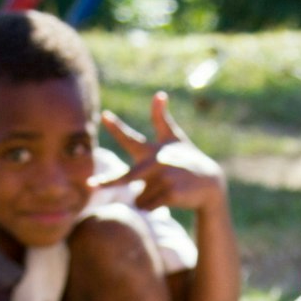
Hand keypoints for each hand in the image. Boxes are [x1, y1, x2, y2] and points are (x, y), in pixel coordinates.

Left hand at [98, 93, 225, 213]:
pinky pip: (148, 206)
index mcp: (153, 150)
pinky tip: (169, 198)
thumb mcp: (175, 138)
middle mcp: (157, 163)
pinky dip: (152, 207)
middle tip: (90, 185)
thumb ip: (162, 118)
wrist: (210, 182)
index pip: (131, 138)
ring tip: (165, 188)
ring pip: (138, 197)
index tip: (104, 115)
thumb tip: (159, 93)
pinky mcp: (172, 193)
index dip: (117, 128)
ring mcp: (165, 179)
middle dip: (108, 182)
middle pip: (126, 177)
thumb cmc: (187, 158)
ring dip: (146, 197)